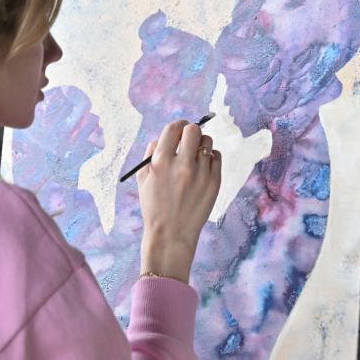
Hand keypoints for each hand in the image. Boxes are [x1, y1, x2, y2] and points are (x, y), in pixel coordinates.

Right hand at [137, 120, 221, 281]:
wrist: (171, 233)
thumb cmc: (155, 206)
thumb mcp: (143, 179)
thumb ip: (150, 154)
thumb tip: (163, 138)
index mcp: (161, 162)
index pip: (173, 128)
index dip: (178, 125)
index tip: (180, 129)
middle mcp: (182, 165)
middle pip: (194, 130)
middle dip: (191, 132)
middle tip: (189, 140)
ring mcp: (201, 173)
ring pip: (208, 142)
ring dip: (201, 145)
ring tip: (196, 156)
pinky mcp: (214, 182)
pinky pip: (217, 157)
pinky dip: (210, 158)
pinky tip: (203, 167)